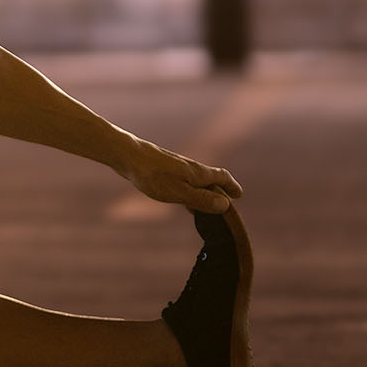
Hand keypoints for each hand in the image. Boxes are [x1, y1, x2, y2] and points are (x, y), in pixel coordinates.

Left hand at [120, 139, 243, 212]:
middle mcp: (192, 169)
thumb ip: (202, 199)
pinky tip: (181, 200)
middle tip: (225, 208)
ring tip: (206, 210)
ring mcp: (178, 168)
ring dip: (204, 194)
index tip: (239, 196)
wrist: (128, 156)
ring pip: (197, 182)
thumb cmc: (154, 176)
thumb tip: (226, 205)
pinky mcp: (165, 170)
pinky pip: (184, 182)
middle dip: (220, 192)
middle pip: (212, 180)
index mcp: (199, 173)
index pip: (223, 177)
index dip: (232, 186)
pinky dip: (190, 192)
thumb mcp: (179, 192)